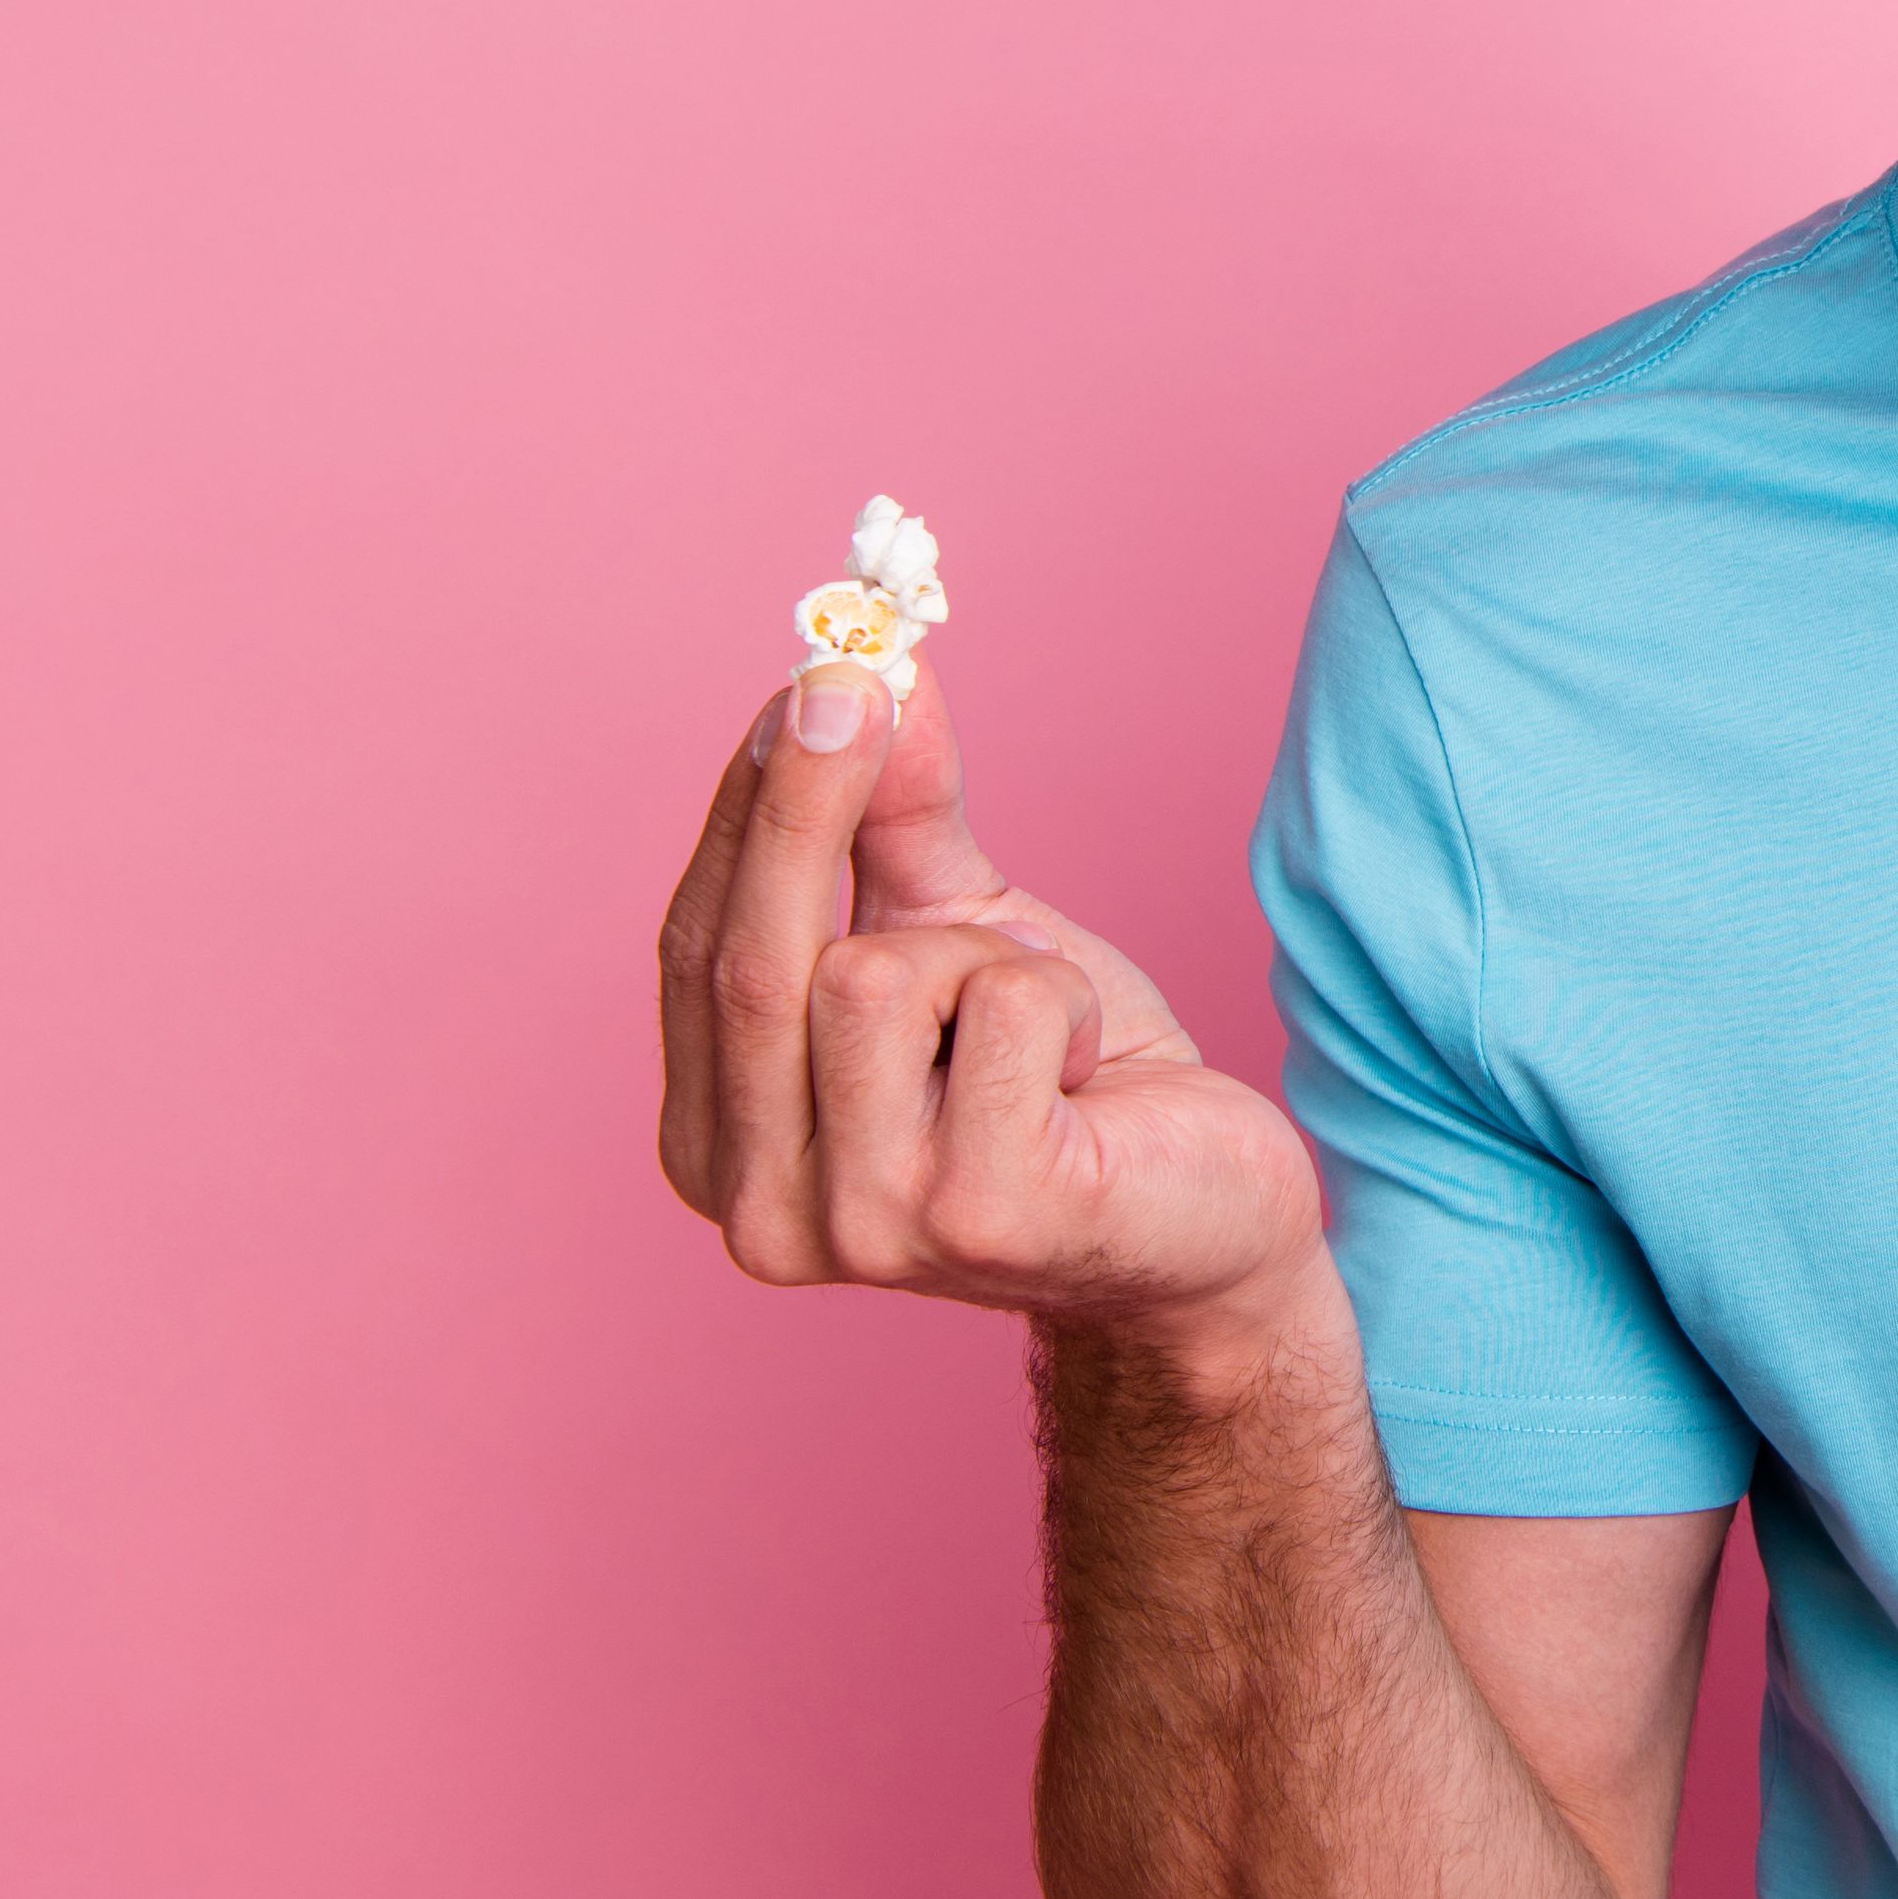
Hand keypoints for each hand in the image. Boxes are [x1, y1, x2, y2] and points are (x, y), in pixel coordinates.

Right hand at [656, 657, 1328, 1340]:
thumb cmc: (1064, 1085)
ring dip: (985, 957)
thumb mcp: (962, 934)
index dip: (745, 807)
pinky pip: (1003, 1007)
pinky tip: (1078, 1078)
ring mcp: (866, 1227)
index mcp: (716, 1148)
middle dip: (805, 801)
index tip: (803, 673)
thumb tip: (863, 671)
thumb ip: (892, 822)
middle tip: (859, 675)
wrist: (1200, 1226)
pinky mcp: (984, 1215)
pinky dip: (1059, 1002)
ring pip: (876, 977)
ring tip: (1034, 1026)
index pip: (696, 950)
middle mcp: (761, 1210)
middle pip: (752, 961)